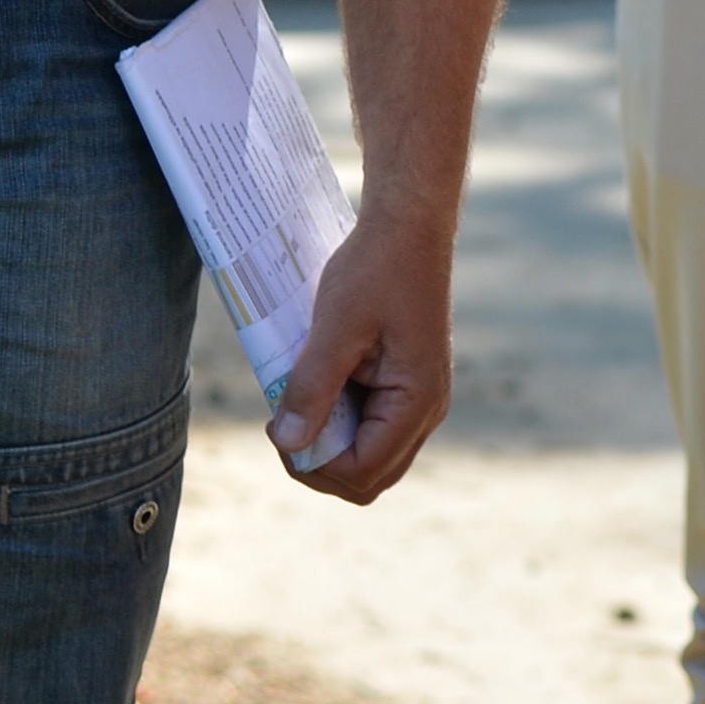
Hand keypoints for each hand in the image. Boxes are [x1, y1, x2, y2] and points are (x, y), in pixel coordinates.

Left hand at [271, 207, 458, 500]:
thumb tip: (289, 443)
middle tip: (283, 421)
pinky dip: (340, 421)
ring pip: (371, 456)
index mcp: (418, 401)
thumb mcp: (336, 326)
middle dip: (320, 464)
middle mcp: (428, 409)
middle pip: (370, 477)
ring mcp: (421, 398)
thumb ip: (312, 388)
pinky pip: (372, 427)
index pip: (362, 472)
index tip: (276, 424)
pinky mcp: (408, 384)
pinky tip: (318, 386)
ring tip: (298, 402)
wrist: (408, 226)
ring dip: (329, 443)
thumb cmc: (376, 268)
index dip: (312, 463)